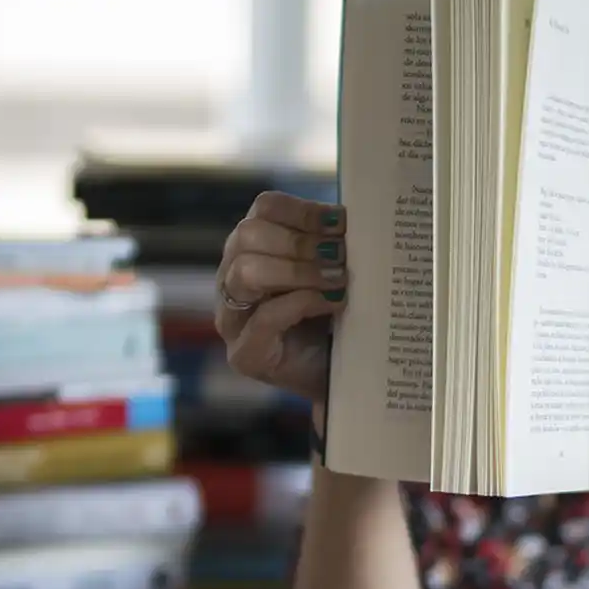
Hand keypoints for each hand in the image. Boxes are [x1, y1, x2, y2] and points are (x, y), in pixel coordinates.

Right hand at [215, 191, 348, 402]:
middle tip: (341, 255)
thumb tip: (356, 216)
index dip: (303, 211)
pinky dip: (304, 302)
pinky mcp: (245, 353)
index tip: (341, 224)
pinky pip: (265, 317)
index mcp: (252, 249)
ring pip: (247, 271)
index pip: (264, 209)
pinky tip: (334, 302)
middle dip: (301, 242)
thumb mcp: (333, 273)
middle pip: (248, 235)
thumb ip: (333, 244)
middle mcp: (232, 278)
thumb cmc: (336, 319)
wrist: (344, 378)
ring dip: (300, 271)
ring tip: (339, 279)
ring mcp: (232, 318)